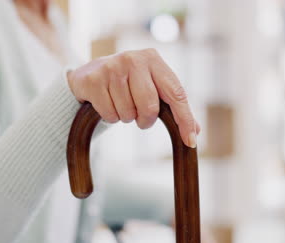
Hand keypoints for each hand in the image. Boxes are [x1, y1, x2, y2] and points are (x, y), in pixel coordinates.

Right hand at [67, 48, 199, 147]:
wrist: (88, 73)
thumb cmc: (127, 83)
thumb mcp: (150, 86)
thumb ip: (172, 105)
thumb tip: (195, 132)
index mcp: (153, 59)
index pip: (176, 93)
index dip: (184, 119)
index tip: (190, 141)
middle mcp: (133, 59)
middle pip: (149, 106)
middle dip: (145, 120)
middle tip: (139, 117)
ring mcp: (111, 68)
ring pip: (127, 113)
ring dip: (125, 117)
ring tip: (119, 104)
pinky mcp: (94, 80)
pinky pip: (109, 114)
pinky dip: (109, 117)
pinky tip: (106, 103)